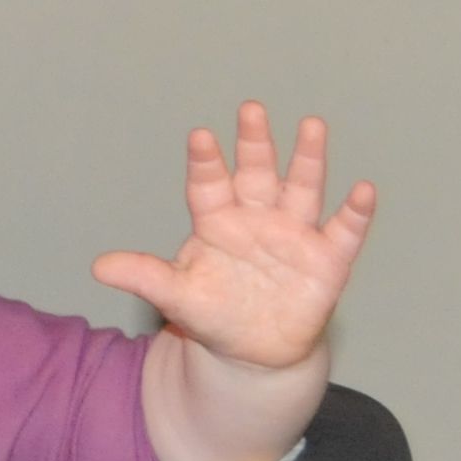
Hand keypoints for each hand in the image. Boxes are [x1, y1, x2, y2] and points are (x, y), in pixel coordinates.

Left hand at [95, 103, 376, 374]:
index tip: (199, 136)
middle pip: (256, 173)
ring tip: (312, 124)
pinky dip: (354, 212)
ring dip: (308, 159)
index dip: (205, 161)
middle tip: (251, 108)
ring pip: (302, 188)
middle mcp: (257, 217)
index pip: (208, 184)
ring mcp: (294, 235)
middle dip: (254, 142)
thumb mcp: (177, 297)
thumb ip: (145, 276)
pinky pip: (344, 232)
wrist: (254, 352)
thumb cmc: (214, 313)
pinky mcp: (327, 261)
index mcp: (217, 220)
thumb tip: (98, 267)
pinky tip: (362, 189)